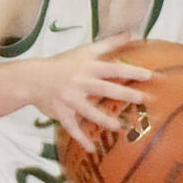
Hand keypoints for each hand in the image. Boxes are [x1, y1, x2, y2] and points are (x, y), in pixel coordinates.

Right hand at [34, 33, 151, 151]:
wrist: (32, 78)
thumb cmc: (63, 63)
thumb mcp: (84, 51)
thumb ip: (108, 44)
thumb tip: (130, 33)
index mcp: (88, 67)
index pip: (113, 68)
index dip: (131, 72)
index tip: (149, 76)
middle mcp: (80, 82)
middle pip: (105, 88)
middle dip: (124, 94)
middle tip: (143, 100)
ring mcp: (70, 99)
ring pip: (89, 111)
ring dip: (104, 119)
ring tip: (118, 127)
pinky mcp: (61, 113)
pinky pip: (72, 128)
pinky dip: (81, 139)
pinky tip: (92, 149)